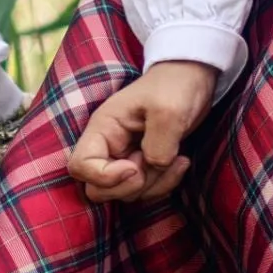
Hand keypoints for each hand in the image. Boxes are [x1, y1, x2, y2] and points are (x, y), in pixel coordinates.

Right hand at [66, 60, 218, 205]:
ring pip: (125, 193)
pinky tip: (181, 162)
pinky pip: (145, 190)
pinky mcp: (143, 165)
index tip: (136, 166)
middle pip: (98, 189)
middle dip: (131, 186)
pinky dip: (164, 184)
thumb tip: (153, 167)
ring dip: (154, 185)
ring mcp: (125, 158)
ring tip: (177, 158)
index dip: (106, 177)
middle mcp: (108, 147)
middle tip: (155, 162)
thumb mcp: (168, 111)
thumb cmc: (175, 86)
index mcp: (103, 129)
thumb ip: (157, 147)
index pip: (80, 167)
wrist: (192, 78)